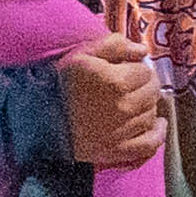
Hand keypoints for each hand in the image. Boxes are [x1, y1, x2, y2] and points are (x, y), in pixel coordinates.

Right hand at [58, 32, 167, 170]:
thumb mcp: (82, 54)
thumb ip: (115, 45)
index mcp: (116, 81)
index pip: (145, 72)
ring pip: (151, 115)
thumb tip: (142, 51)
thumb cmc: (59, 82)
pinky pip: (149, 145)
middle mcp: (124, 107)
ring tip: (137, 102)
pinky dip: (157, 135)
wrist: (38, 117)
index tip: (130, 69)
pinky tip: (157, 125)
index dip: (139, 68)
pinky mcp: (116, 151)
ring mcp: (122, 132)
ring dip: (148, 106)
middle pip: (152, 92)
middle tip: (134, 84)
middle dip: (146, 85)